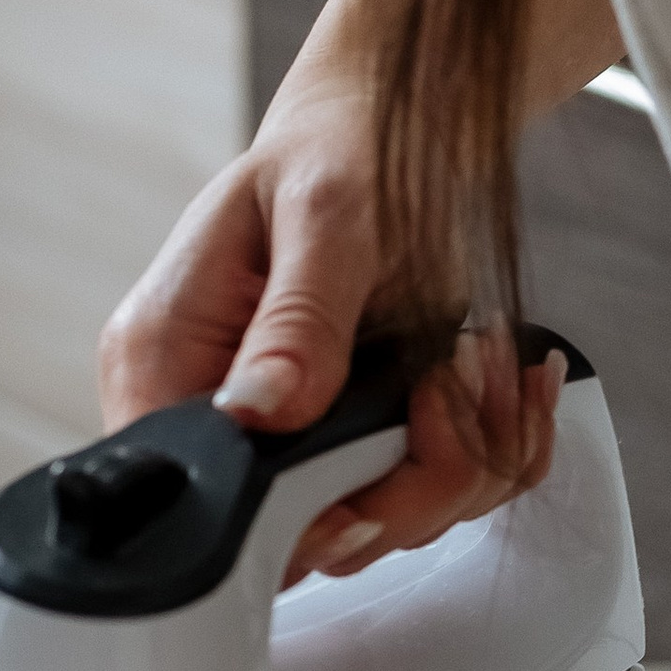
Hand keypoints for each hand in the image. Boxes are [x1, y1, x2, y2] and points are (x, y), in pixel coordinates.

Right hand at [100, 54, 565, 584]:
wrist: (385, 133)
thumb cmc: (335, 154)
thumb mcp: (322, 218)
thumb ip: (297, 321)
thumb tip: (260, 411)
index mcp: (167, 360)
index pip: (192, 496)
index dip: (287, 516)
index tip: (371, 466)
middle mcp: (221, 417)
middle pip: (303, 537)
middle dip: (408, 475)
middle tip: (454, 376)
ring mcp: (292, 441)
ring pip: (385, 528)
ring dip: (465, 451)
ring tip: (483, 357)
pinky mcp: (356, 448)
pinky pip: (439, 498)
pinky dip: (494, 444)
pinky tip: (503, 376)